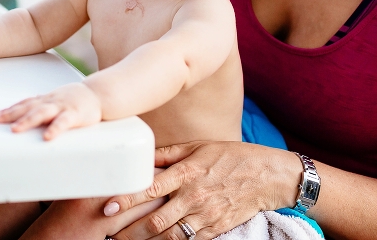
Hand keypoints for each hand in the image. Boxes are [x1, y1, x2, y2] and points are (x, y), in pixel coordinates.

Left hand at [0, 82, 102, 139]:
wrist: (99, 93)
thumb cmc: (77, 98)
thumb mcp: (57, 99)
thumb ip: (43, 105)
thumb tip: (26, 111)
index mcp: (47, 99)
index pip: (26, 103)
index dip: (11, 109)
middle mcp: (52, 101)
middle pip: (29, 107)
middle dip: (12, 114)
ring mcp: (62, 107)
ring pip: (42, 113)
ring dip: (27, 120)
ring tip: (15, 129)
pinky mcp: (75, 115)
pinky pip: (63, 122)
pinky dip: (54, 129)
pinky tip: (47, 137)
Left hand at [104, 141, 299, 239]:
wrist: (268, 176)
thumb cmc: (231, 156)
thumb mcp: (198, 146)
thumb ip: (168, 153)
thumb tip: (142, 154)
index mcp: (188, 172)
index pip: (151, 188)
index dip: (127, 199)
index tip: (108, 207)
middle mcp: (194, 196)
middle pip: (156, 219)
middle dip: (129, 230)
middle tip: (109, 233)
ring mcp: (206, 215)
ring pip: (170, 236)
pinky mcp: (216, 229)